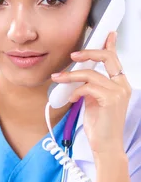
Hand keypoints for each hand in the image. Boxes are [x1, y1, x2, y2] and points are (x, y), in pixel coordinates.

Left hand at [51, 32, 130, 156]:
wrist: (105, 146)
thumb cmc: (101, 127)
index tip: (106, 35)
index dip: (109, 45)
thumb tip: (78, 78)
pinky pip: (87, 87)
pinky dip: (75, 91)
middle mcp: (122, 86)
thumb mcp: (94, 102)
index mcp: (120, 85)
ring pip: (90, 74)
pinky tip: (70, 99)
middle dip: (88, 53)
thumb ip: (91, 88)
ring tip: (58, 79)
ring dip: (71, 76)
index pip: (115, 60)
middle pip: (107, 58)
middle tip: (73, 55)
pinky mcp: (109, 99)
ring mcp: (118, 92)